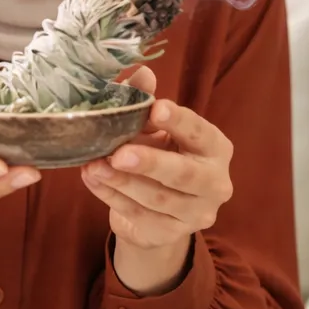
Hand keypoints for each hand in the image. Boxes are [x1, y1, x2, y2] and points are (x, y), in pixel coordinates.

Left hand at [80, 67, 233, 292]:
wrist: (161, 208)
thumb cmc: (161, 153)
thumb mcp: (156, 127)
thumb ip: (148, 100)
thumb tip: (142, 73)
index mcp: (216, 148)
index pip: (200, 133)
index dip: (178, 121)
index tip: (155, 109)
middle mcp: (216, 183)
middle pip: (184, 175)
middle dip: (151, 163)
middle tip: (119, 153)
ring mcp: (196, 214)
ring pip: (157, 199)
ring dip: (121, 182)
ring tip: (93, 165)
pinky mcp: (171, 235)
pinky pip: (139, 217)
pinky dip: (111, 198)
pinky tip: (92, 180)